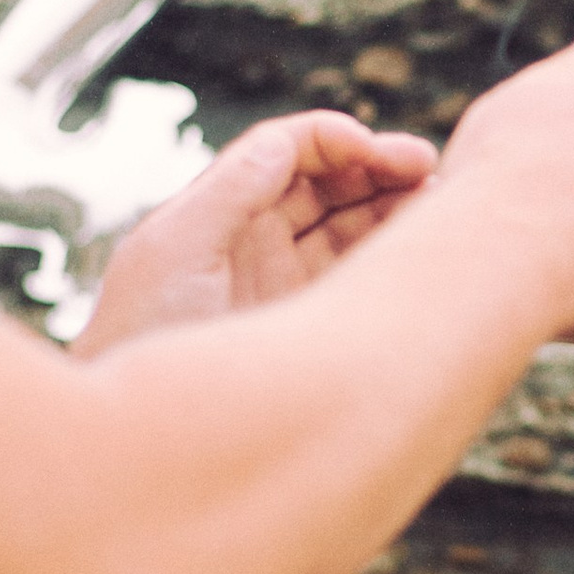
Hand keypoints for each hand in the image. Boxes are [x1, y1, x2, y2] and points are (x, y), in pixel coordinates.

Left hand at [75, 111, 435, 355]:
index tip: (377, 151)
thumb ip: (230, 191)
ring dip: (394, 208)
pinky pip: (358, 278)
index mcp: (219, 209)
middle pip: (328, 182)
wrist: (135, 433)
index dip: (336, 140)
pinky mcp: (307, 325)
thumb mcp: (175, 250)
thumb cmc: (136, 337)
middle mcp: (254, 239)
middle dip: (377, 167)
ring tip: (438, 205)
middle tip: (429, 168)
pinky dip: (392, 258)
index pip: (288, 151)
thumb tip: (285, 141)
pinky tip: (422, 251)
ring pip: (351, 226)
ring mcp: (284, 282)